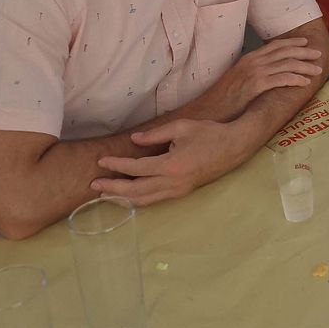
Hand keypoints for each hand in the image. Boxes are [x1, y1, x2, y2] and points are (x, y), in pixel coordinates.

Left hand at [92, 118, 241, 204]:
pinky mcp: (182, 193)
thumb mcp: (181, 127)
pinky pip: (155, 199)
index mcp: (171, 165)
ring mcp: (178, 191)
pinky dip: (138, 199)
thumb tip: (134, 140)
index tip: (101, 161)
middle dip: (112, 189)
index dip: (117, 165)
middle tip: (94, 185)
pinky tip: (128, 196)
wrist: (234, 147)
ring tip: (105, 194)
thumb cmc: (209, 133)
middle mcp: (173, 183)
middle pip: (135, 191)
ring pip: (144, 200)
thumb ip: (155, 135)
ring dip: (123, 198)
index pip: (136, 168)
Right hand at [196, 37, 322, 121]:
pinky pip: (281, 79)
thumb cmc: (223, 98)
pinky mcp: (255, 85)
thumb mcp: (239, 80)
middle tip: (318, 54)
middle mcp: (253, 62)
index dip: (292, 43)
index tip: (306, 42)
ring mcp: (254, 72)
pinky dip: (295, 79)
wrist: (208, 109)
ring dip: (304, 66)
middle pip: (284, 52)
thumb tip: (268, 75)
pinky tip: (305, 83)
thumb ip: (253, 74)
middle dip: (303, 52)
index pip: (275, 46)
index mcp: (249, 59)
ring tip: (317, 70)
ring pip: (286, 64)